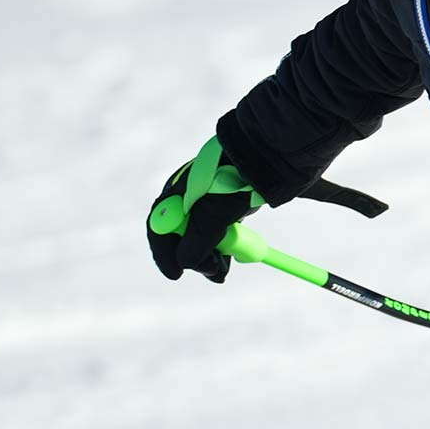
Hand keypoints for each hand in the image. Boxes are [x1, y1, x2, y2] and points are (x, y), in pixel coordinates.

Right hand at [146, 137, 263, 281]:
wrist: (269, 152)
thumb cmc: (235, 180)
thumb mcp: (214, 214)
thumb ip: (198, 241)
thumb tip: (184, 264)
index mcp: (177, 193)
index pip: (160, 228)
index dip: (165, 254)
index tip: (176, 275)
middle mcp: (189, 195)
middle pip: (184, 234)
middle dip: (197, 259)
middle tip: (215, 275)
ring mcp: (211, 196)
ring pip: (204, 233)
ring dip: (213, 254)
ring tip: (225, 271)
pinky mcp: (231, 198)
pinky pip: (222, 226)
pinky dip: (226, 243)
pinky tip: (236, 254)